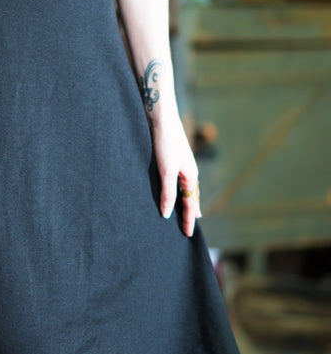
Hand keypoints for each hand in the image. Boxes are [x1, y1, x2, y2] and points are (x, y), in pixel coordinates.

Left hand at [150, 112, 200, 237]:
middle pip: (192, 197)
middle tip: (190, 227)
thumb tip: (167, 214)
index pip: (190, 204)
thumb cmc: (165, 143)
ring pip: (186, 188)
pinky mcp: (174, 158)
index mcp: (190, 177)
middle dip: (190, 212)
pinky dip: (179, 190)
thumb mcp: (166, 171)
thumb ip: (167, 193)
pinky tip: (175, 189)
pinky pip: (179, 180)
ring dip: (186, 201)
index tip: (189, 235)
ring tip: (187, 212)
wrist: (161, 118)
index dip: (188, 220)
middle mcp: (189, 172)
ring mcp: (182, 165)